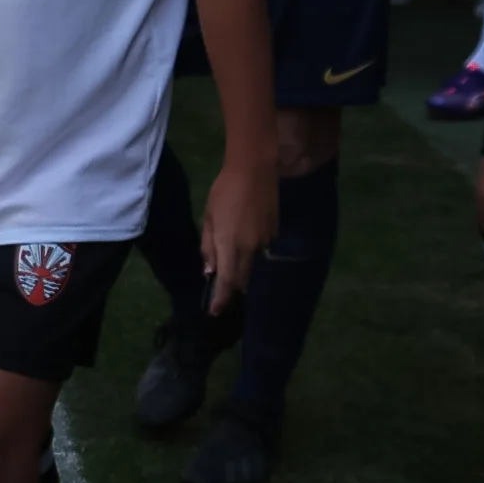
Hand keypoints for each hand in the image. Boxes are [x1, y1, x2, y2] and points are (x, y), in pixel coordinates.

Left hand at [200, 152, 275, 312]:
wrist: (254, 171)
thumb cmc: (224, 192)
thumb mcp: (209, 219)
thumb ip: (209, 246)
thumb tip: (210, 271)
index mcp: (229, 244)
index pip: (227, 281)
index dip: (221, 299)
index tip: (214, 311)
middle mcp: (250, 248)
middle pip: (242, 278)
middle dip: (232, 289)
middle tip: (221, 294)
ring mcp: (265, 241)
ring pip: (253, 266)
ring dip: (242, 271)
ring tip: (231, 269)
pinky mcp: (274, 233)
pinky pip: (261, 251)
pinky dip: (252, 254)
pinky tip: (245, 243)